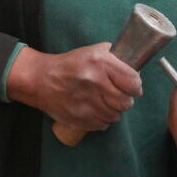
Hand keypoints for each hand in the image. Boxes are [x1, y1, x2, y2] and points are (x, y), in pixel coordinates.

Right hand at [6, 43, 142, 131]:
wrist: (41, 80)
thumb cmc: (70, 64)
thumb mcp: (92, 51)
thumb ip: (114, 56)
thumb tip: (134, 66)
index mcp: (100, 63)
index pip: (133, 82)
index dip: (135, 86)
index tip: (131, 87)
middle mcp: (95, 82)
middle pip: (126, 102)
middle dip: (125, 100)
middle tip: (118, 96)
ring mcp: (87, 103)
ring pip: (115, 116)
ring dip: (113, 111)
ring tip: (105, 103)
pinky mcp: (80, 118)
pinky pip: (103, 125)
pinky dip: (102, 120)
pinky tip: (96, 110)